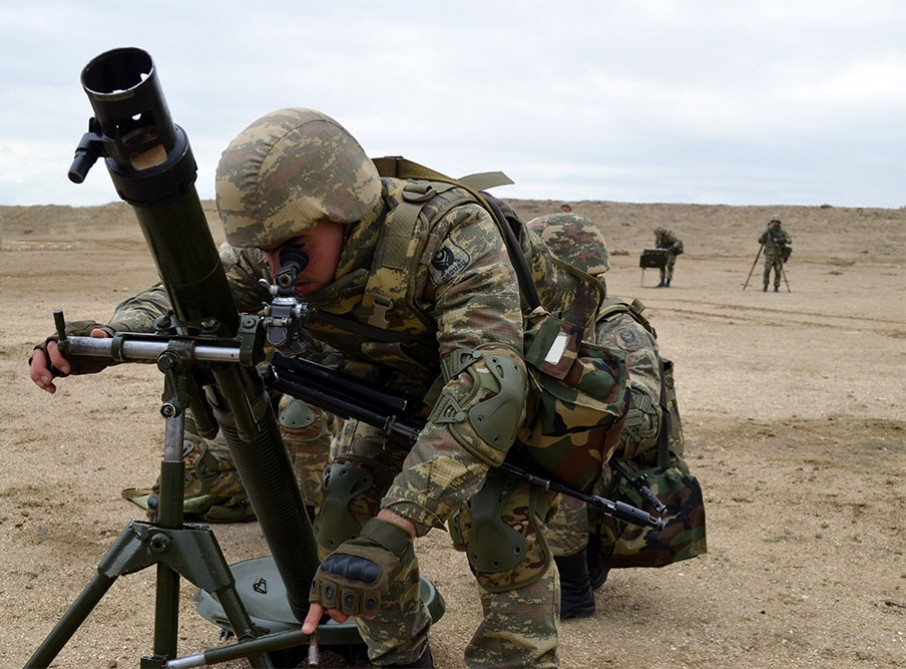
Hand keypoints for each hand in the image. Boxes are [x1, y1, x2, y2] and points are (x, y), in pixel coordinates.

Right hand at [29, 326, 110, 393]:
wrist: (97, 347)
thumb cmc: (98, 341)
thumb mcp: (101, 339)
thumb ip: (101, 336)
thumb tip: (96, 333)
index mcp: (64, 336)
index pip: (53, 344)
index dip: (56, 357)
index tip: (67, 370)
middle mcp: (53, 344)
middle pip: (39, 354)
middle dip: (41, 368)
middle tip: (50, 379)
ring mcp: (50, 354)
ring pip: (35, 363)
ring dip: (38, 376)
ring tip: (48, 386)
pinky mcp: (50, 364)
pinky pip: (39, 371)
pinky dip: (41, 381)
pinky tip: (51, 389)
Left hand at [301, 517, 412, 633]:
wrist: (376, 544)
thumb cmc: (353, 555)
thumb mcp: (332, 566)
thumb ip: (325, 586)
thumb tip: (322, 608)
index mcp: (326, 577)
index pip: (318, 603)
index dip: (313, 618)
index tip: (308, 629)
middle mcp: (340, 584)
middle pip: (337, 613)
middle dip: (340, 612)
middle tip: (345, 601)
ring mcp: (356, 588)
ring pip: (353, 614)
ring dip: (356, 609)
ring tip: (359, 594)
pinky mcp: (373, 591)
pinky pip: (368, 612)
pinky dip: (369, 610)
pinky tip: (369, 599)